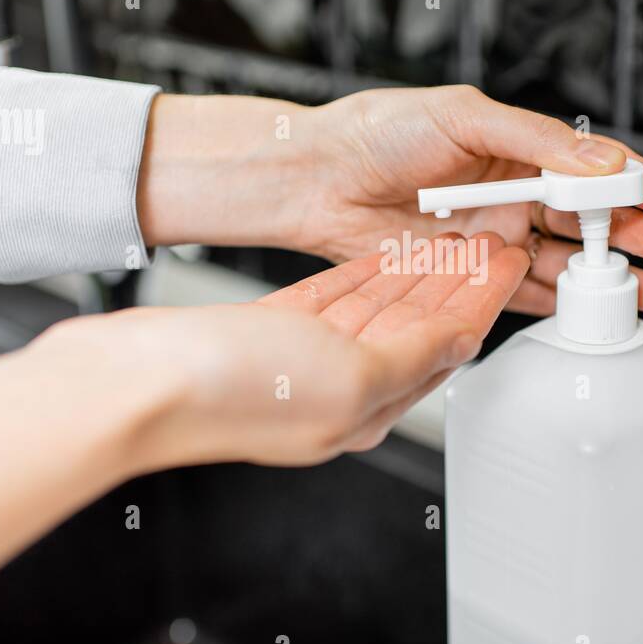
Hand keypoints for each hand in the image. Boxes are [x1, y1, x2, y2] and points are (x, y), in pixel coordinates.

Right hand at [32, 233, 527, 471]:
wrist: (135, 384)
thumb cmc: (231, 390)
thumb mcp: (350, 373)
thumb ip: (413, 354)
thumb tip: (461, 339)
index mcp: (368, 409)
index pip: (445, 347)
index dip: (481, 300)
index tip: (507, 261)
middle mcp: (341, 387)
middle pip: (417, 325)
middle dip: (457, 282)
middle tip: (489, 237)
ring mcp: (303, 359)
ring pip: (378, 308)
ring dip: (416, 271)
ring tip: (450, 234)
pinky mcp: (269, 330)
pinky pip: (334, 298)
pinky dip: (365, 274)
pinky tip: (384, 253)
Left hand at [136, 86, 642, 317]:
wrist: (317, 177)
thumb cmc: (379, 131)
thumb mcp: (466, 116)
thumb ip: (537, 141)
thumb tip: (601, 161)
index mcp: (516, 149)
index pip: (587, 168)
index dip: (626, 182)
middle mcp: (510, 194)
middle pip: (586, 221)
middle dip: (631, 236)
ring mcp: (491, 238)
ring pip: (563, 263)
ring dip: (607, 278)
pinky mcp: (467, 276)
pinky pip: (521, 294)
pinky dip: (558, 304)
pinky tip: (589, 310)